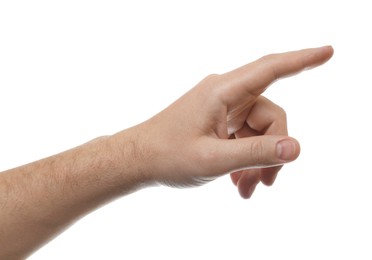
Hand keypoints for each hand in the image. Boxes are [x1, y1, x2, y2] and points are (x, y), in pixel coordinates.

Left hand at [129, 46, 332, 197]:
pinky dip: (246, 159)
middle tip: (267, 183)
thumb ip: (255, 153)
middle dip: (273, 151)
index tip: (328, 53)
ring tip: (248, 190)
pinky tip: (239, 184)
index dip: (302, 60)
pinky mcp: (218, 121)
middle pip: (270, 116)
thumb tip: (296, 148)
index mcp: (222, 92)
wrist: (138, 160)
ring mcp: (222, 108)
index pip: (270, 69)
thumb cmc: (167, 156)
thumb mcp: (214, 159)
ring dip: (258, 161)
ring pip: (258, 131)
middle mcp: (225, 94)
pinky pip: (244, 137)